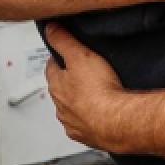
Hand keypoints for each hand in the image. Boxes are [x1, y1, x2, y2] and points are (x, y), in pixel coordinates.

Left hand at [44, 24, 125, 149]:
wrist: (114, 121)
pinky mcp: (86, 135)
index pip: (51, 68)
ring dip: (79, 103)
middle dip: (68, 82)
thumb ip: (64, 41)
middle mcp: (60, 106)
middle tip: (83, 74)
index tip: (65, 54)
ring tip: (94, 95)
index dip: (59, 59)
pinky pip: (84, 125)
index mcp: (57, 85)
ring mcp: (72, 122)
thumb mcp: (81, 55)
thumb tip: (50, 29)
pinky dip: (90, 120)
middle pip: (61, 90)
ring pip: (71, 109)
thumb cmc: (98, 90)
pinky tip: (101, 114)